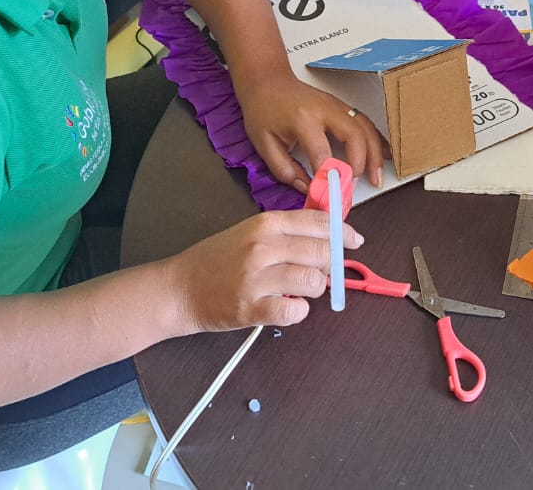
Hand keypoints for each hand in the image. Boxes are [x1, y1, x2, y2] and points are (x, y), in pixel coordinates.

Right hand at [168, 210, 364, 330]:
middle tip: (324, 271)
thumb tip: (327, 237)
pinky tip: (288, 306)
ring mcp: (256, 278)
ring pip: (313, 281)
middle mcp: (262, 247)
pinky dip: (299, 311)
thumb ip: (284, 232)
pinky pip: (295, 311)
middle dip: (332, 264)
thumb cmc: (215, 260)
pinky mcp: (251, 308)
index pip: (317, 222)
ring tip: (300, 290)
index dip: (343, 231)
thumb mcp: (248, 232)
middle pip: (322, 251)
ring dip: (314, 288)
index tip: (354, 239)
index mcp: (264, 224)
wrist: (178, 288)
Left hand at [236, 73, 386, 189]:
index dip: (328, 174)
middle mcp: (325, 110)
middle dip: (361, 163)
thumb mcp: (264, 143)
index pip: (322, 151)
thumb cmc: (263, 109)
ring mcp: (337, 106)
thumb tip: (307, 188)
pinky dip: (377, 140)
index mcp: (303, 119)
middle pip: (354, 136)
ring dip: (375, 153)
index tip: (330, 192)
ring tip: (376, 176)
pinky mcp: (342, 106)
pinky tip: (383, 156)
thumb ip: (284, 169)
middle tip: (357, 184)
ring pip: (366, 128)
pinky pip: (365, 123)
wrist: (267, 81)